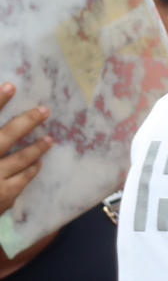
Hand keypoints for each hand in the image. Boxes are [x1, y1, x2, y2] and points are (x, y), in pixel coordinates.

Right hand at [0, 85, 51, 217]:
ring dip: (37, 147)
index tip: (10, 85)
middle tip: (44, 110)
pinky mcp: (2, 194)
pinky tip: (39, 163)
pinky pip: (22, 179)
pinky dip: (31, 170)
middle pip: (7, 135)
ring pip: (20, 158)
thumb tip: (5, 136)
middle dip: (27, 121)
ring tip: (50, 138)